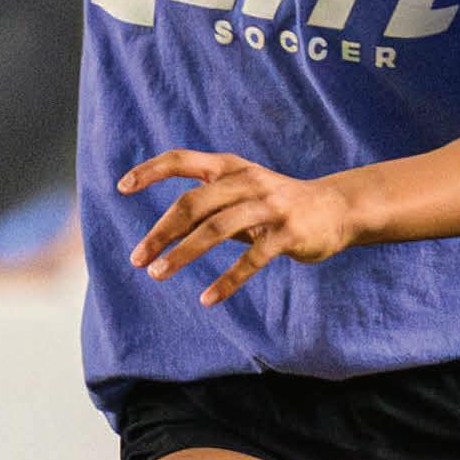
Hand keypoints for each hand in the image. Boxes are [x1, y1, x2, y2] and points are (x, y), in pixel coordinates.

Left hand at [118, 149, 353, 308]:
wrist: (338, 208)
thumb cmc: (279, 203)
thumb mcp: (244, 191)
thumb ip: (209, 202)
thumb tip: (166, 227)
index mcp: (231, 167)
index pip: (182, 160)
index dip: (151, 171)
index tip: (122, 188)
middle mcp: (247, 181)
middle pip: (193, 203)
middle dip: (161, 232)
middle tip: (137, 258)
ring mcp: (268, 207)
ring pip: (216, 230)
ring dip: (183, 254)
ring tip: (157, 274)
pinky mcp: (287, 235)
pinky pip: (251, 260)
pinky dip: (227, 281)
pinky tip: (207, 299)